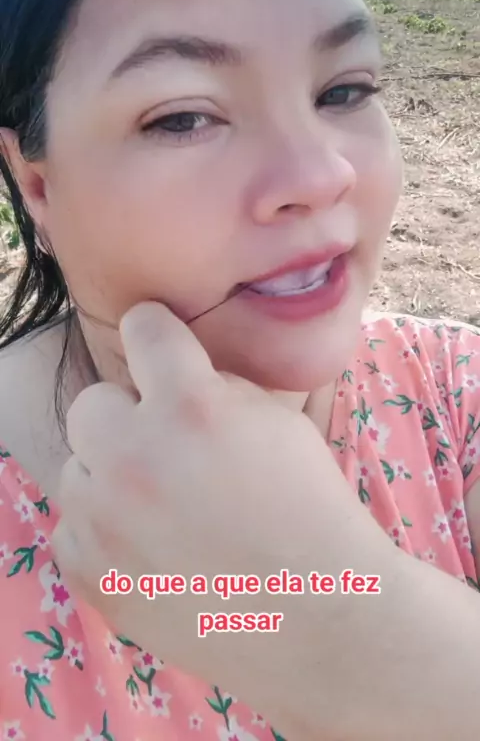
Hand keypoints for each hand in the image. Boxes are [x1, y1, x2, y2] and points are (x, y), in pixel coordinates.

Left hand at [52, 302, 391, 728]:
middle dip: (128, 416)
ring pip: (78, 467)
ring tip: (164, 506)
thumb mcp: (275, 421)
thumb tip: (170, 374)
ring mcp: (105, 521)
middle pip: (93, 402)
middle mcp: (135, 456)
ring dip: (114, 476)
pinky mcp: (91, 575)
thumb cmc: (308, 509)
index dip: (157, 334)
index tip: (161, 349)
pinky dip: (104, 531)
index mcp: (191, 407)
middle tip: (167, 447)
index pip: (143, 328)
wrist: (318, 615)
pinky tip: (152, 547)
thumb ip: (214, 385)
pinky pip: (73, 527)